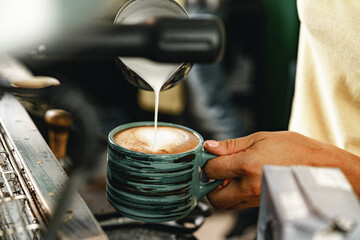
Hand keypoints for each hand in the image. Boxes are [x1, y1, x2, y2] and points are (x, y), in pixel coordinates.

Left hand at [203, 131, 358, 209]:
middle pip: (214, 196)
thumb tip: (211, 146)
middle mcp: (249, 185)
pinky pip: (239, 205)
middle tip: (216, 171)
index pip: (212, 170)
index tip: (209, 157)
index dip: (207, 162)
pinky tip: (241, 181)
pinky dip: (234, 196)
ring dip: (221, 192)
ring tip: (229, 176)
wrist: (318, 165)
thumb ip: (231, 145)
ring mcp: (256, 198)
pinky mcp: (261, 203)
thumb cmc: (293, 148)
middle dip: (210, 184)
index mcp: (247, 165)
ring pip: (226, 204)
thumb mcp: (260, 138)